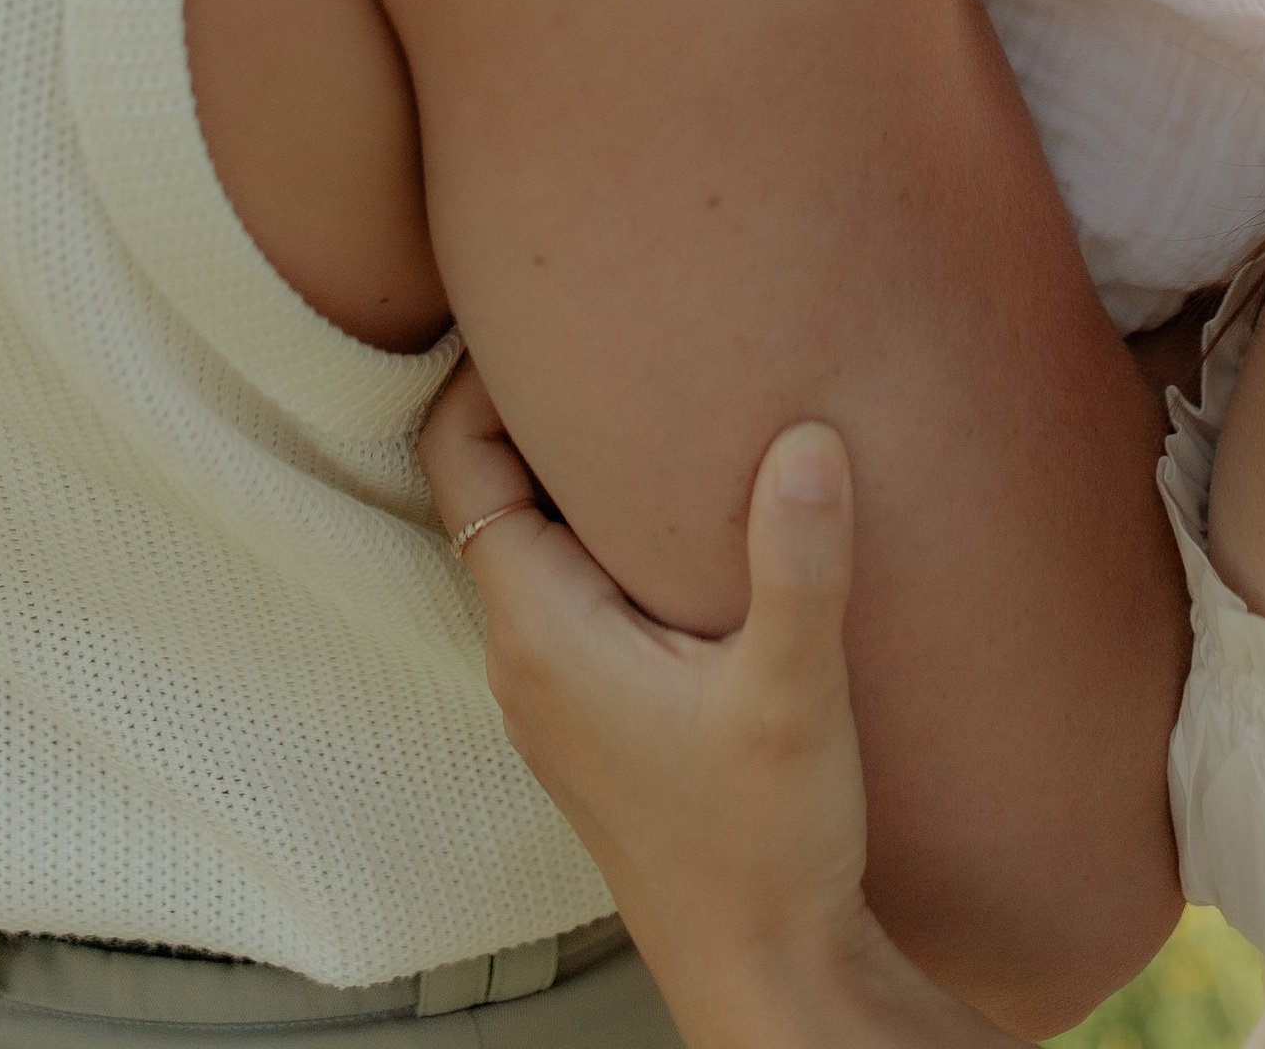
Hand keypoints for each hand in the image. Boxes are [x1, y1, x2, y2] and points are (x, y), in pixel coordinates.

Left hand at [421, 363, 962, 1048]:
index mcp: (540, 628)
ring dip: (570, 462)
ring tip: (645, 383)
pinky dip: (596, 522)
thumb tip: (807, 435)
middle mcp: (522, 654)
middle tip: (605, 309)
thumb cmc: (766, 844)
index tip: (553, 293)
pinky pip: (566, 582)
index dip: (483, 366)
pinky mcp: (592, 715)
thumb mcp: (791, 693)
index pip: (457, 456)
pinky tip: (675, 507)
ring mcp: (552, 691)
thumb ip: (796, 561)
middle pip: (487, 483)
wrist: (766, 971)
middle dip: (534, 395)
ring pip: (528, 533)